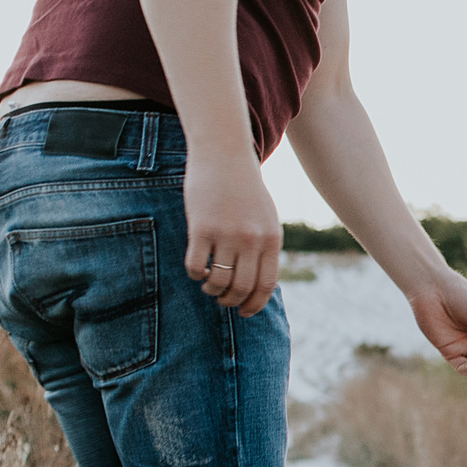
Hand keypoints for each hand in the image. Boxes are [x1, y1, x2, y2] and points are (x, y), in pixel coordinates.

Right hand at [183, 151, 281, 316]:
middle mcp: (252, 240)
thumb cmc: (245, 187)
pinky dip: (195, 274)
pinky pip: (196, 266)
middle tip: (222, 300)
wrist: (224, 154)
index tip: (244, 312)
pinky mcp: (201, 228)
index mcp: (271, 239)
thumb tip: (259, 281)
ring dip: (212, 289)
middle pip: (241, 288)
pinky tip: (195, 269)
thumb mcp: (266, 216)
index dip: (255, 304)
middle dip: (230, 301)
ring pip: (218, 281)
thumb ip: (265, 246)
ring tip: (208, 284)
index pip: (266, 285)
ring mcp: (227, 234)